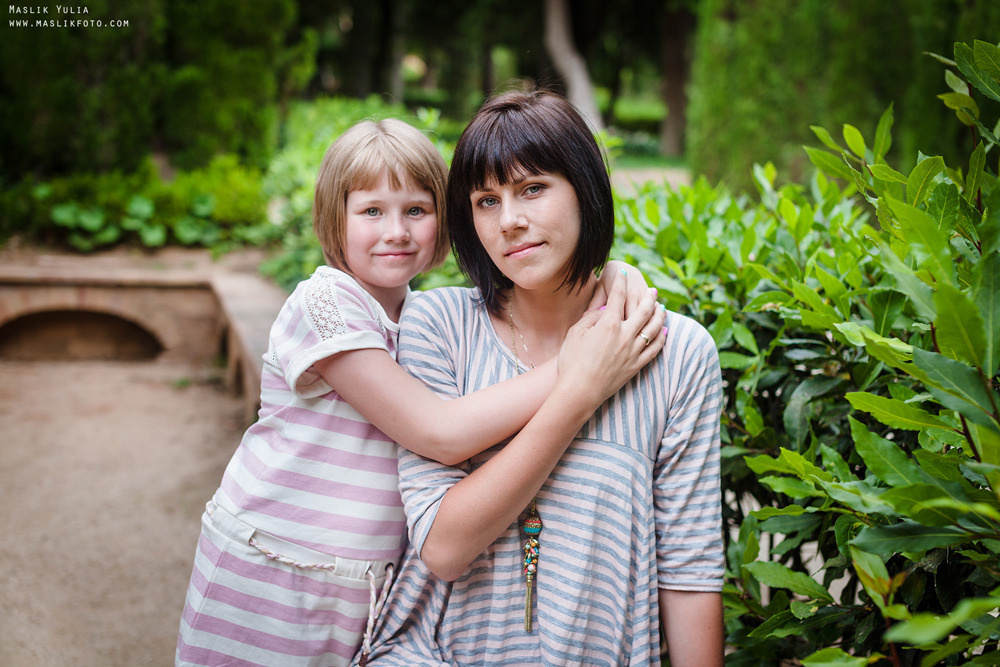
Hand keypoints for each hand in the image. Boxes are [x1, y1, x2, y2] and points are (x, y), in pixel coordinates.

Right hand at [557, 270, 665, 407]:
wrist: (579, 391)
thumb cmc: (571, 361)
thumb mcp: (575, 334)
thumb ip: (590, 318)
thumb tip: (604, 310)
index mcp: (608, 324)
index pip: (617, 296)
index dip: (620, 281)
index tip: (623, 272)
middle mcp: (624, 335)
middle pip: (643, 310)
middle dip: (649, 297)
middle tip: (652, 290)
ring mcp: (633, 351)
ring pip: (654, 328)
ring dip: (660, 315)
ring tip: (662, 307)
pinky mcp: (636, 366)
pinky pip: (655, 349)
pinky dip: (662, 338)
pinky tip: (664, 331)